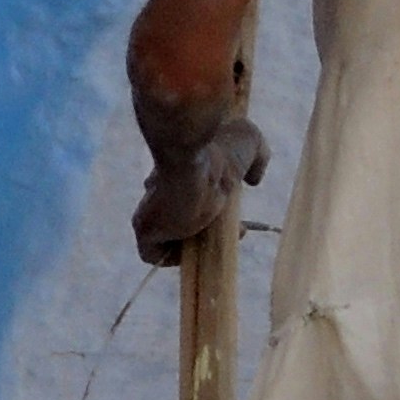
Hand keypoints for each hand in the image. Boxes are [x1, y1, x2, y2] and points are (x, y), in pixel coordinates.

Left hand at [133, 116, 266, 266]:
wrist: (196, 161)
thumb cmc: (219, 150)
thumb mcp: (248, 140)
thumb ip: (257, 157)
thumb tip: (254, 180)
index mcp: (176, 174)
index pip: (184, 197)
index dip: (209, 210)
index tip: (233, 215)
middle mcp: (160, 194)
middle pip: (178, 220)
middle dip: (206, 229)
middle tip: (233, 230)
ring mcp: (149, 212)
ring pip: (168, 238)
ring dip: (195, 244)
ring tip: (216, 240)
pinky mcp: (143, 229)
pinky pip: (152, 254)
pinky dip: (173, 258)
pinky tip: (194, 249)